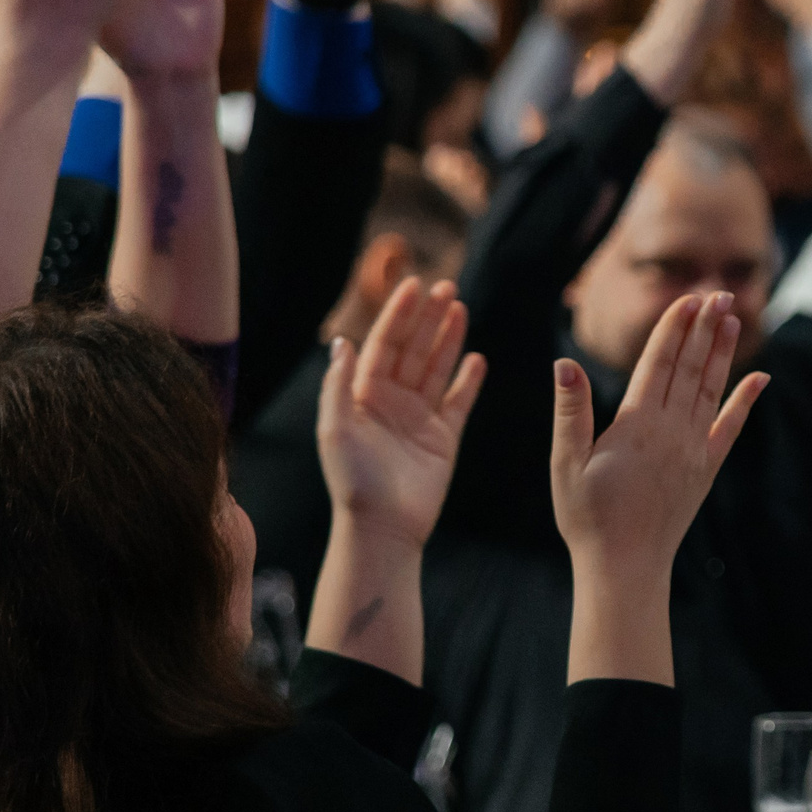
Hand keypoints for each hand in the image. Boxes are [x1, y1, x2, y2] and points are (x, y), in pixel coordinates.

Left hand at [316, 277, 485, 550]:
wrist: (384, 526)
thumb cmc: (354, 480)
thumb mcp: (334, 429)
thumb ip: (338, 385)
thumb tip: (343, 342)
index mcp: (362, 395)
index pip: (383, 345)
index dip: (398, 315)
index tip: (413, 286)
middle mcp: (391, 401)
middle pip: (413, 349)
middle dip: (428, 318)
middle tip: (447, 287)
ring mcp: (419, 418)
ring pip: (436, 368)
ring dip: (448, 338)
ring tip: (461, 308)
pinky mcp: (443, 437)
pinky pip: (458, 401)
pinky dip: (467, 380)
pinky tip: (476, 358)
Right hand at [551, 290, 766, 582]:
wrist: (625, 565)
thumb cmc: (586, 517)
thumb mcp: (565, 464)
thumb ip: (571, 412)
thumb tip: (565, 364)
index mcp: (635, 426)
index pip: (659, 364)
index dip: (674, 328)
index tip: (689, 298)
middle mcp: (671, 432)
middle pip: (690, 368)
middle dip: (703, 327)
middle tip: (719, 292)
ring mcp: (693, 449)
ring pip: (712, 389)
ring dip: (722, 352)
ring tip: (732, 318)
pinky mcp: (706, 468)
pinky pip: (730, 427)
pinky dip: (745, 400)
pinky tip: (760, 378)